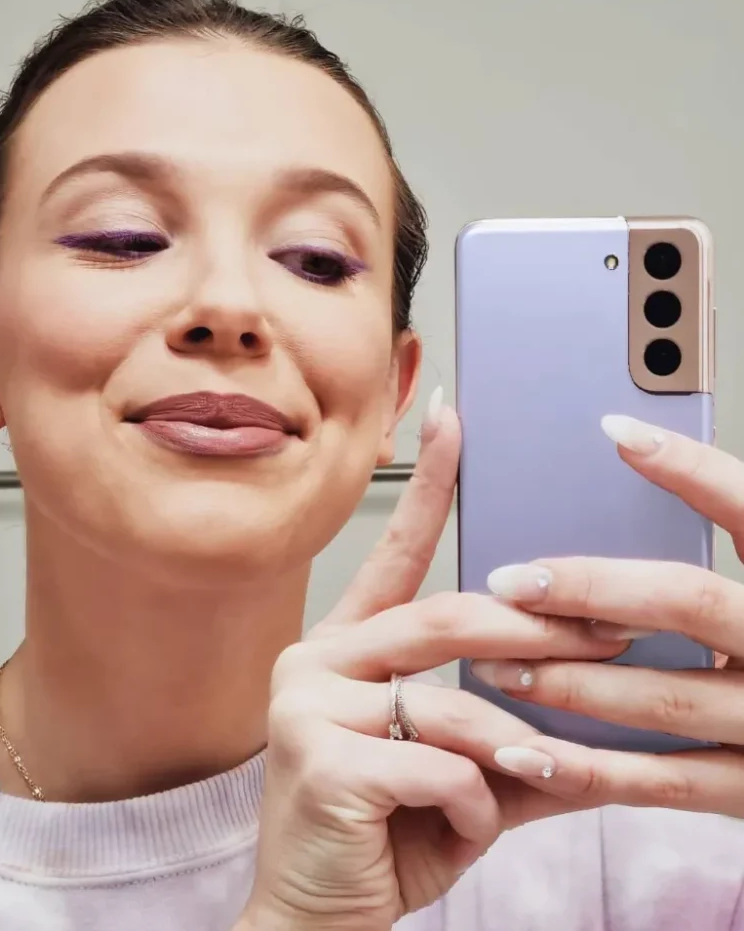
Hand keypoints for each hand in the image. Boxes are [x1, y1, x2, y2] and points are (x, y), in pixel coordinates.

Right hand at [241, 398, 622, 930]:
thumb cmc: (384, 836)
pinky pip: (439, 764)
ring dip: (512, 749)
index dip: (429, 484)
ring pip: (451, 700)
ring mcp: (308, 704)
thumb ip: (515, 728)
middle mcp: (316, 660)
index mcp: (347, 650)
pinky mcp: (318, 760)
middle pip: (447, 617)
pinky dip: (478, 804)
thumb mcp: (458, 772)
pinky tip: (465, 827)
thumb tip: (598, 700)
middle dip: (538, 628)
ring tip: (536, 779)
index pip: (395, 553)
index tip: (453, 418)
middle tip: (611, 632)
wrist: (317, 919)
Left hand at [469, 415, 743, 816]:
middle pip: (687, 601)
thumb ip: (717, 549)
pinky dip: (581, 769)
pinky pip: (657, 783)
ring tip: (493, 664)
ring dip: (566, 680)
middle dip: (589, 588)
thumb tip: (624, 461)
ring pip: (660, 696)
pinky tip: (520, 751)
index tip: (612, 429)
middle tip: (507, 579)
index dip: (688, 469)